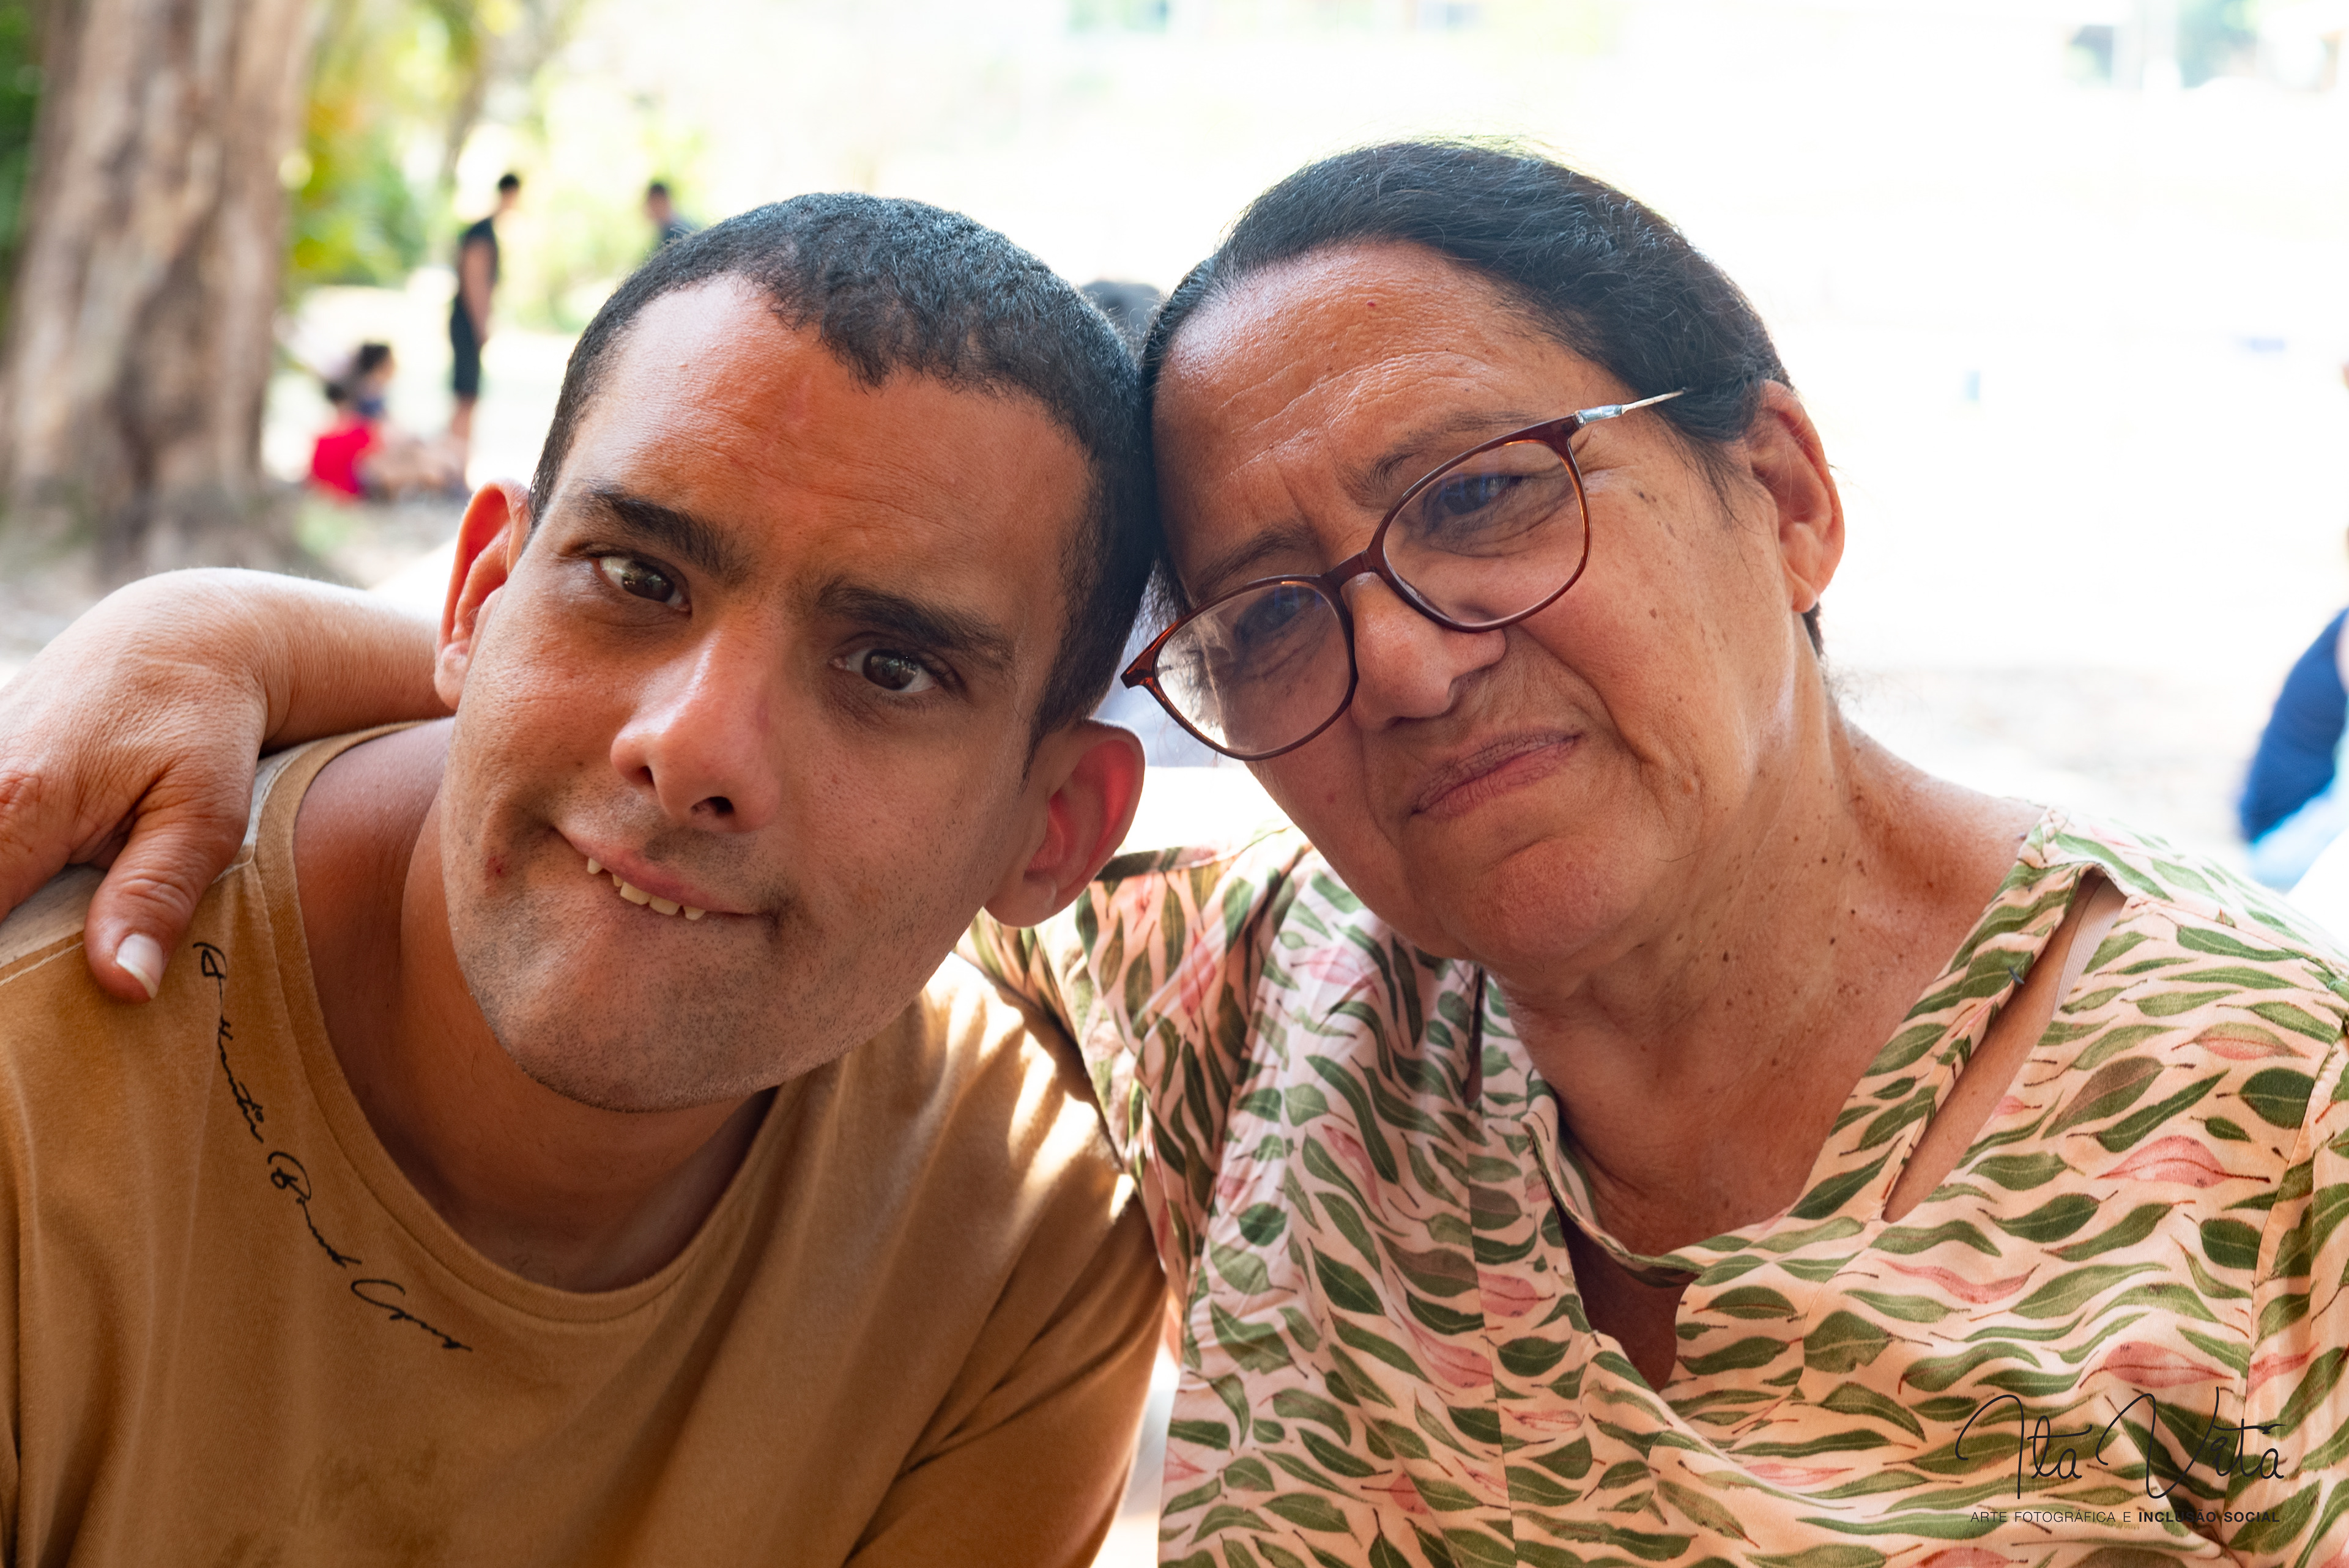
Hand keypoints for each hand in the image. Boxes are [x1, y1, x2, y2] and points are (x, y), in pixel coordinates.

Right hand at [0, 571, 274, 1000]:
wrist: (177, 639)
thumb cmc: (204, 729)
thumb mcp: (206, 816)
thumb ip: (157, 898)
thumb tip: (123, 988)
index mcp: (16, 805)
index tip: (19, 1048)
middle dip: (2, 962)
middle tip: (29, 1041)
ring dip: (4, 929)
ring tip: (34, 993)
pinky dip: (0, 884)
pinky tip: (26, 927)